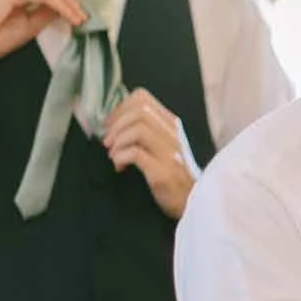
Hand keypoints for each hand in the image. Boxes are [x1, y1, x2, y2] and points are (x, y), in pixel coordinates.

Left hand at [103, 88, 198, 219]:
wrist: (193, 202)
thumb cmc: (174, 175)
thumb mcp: (163, 146)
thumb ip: (147, 131)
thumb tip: (115, 123)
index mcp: (170, 125)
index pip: (142, 98)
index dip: (120, 108)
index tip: (110, 125)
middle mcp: (173, 134)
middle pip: (138, 111)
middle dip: (116, 124)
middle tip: (108, 142)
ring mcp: (170, 152)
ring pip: (137, 129)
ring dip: (117, 141)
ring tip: (113, 155)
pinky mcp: (163, 171)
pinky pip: (135, 153)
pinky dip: (120, 157)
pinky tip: (120, 167)